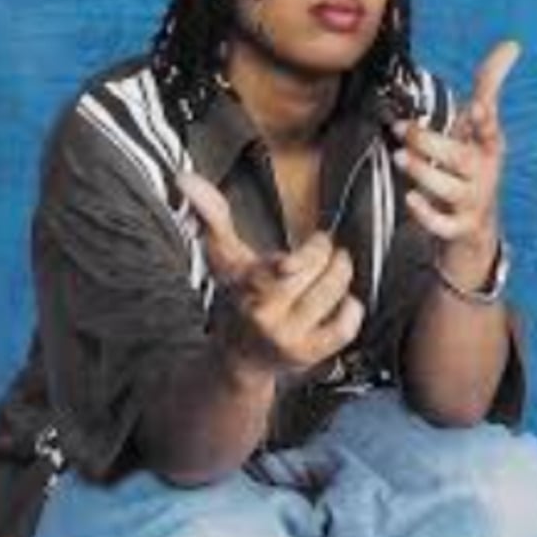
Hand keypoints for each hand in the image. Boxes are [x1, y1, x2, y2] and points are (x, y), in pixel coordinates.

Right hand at [177, 171, 364, 374]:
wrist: (240, 358)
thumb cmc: (236, 299)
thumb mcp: (224, 257)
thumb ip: (210, 215)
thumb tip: (185, 178)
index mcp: (247, 285)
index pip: (282, 269)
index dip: (305, 257)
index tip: (314, 243)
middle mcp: (267, 313)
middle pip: (314, 272)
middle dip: (326, 253)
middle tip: (324, 248)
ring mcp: (290, 336)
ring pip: (333, 294)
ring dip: (341, 274)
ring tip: (336, 267)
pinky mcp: (310, 353)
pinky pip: (345, 328)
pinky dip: (351, 309)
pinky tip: (343, 300)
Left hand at [392, 40, 519, 286]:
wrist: (477, 227)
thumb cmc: (473, 168)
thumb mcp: (481, 129)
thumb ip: (489, 85)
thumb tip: (512, 45)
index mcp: (489, 146)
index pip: (490, 130)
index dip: (485, 120)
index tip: (479, 106)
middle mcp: (484, 174)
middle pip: (461, 159)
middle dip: (432, 144)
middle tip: (403, 131)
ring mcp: (473, 203)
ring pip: (451, 190)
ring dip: (424, 173)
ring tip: (400, 158)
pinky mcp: (460, 229)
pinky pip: (445, 225)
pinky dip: (427, 214)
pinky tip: (410, 199)